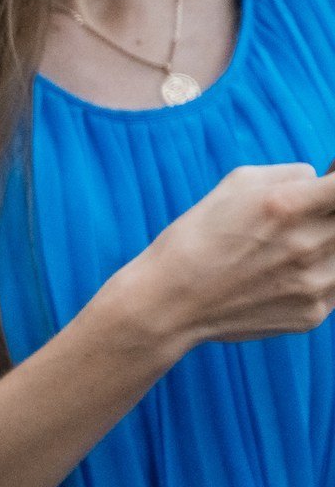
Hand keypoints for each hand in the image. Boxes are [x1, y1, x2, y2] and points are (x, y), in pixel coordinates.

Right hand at [112, 162, 334, 351]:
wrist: (168, 303)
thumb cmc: (196, 237)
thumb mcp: (235, 184)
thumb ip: (291, 174)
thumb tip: (322, 180)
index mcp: (287, 204)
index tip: (328, 188)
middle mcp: (307, 243)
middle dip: (327, 216)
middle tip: (299, 221)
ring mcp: (315, 282)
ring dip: (325, 246)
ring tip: (285, 252)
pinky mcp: (315, 312)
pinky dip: (319, 276)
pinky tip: (281, 277)